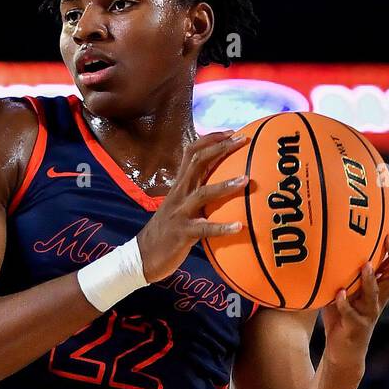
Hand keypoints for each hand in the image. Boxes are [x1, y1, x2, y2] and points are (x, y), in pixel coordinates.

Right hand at [137, 129, 250, 281]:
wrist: (142, 256)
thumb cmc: (166, 232)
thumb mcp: (178, 206)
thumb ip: (194, 193)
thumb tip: (218, 184)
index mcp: (179, 186)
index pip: (192, 153)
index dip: (211, 139)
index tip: (232, 132)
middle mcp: (179, 194)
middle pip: (198, 162)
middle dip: (220, 148)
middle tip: (242, 140)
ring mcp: (180, 213)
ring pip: (202, 193)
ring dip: (225, 185)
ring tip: (246, 180)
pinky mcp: (182, 234)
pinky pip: (205, 230)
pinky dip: (222, 227)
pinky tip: (239, 227)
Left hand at [320, 219, 388, 374]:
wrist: (343, 351)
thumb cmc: (342, 316)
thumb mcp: (344, 288)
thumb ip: (342, 270)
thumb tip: (326, 241)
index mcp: (381, 286)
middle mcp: (380, 297)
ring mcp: (370, 312)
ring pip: (377, 294)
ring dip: (371, 279)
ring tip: (365, 265)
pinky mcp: (357, 327)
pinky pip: (352, 314)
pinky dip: (346, 304)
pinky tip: (339, 294)